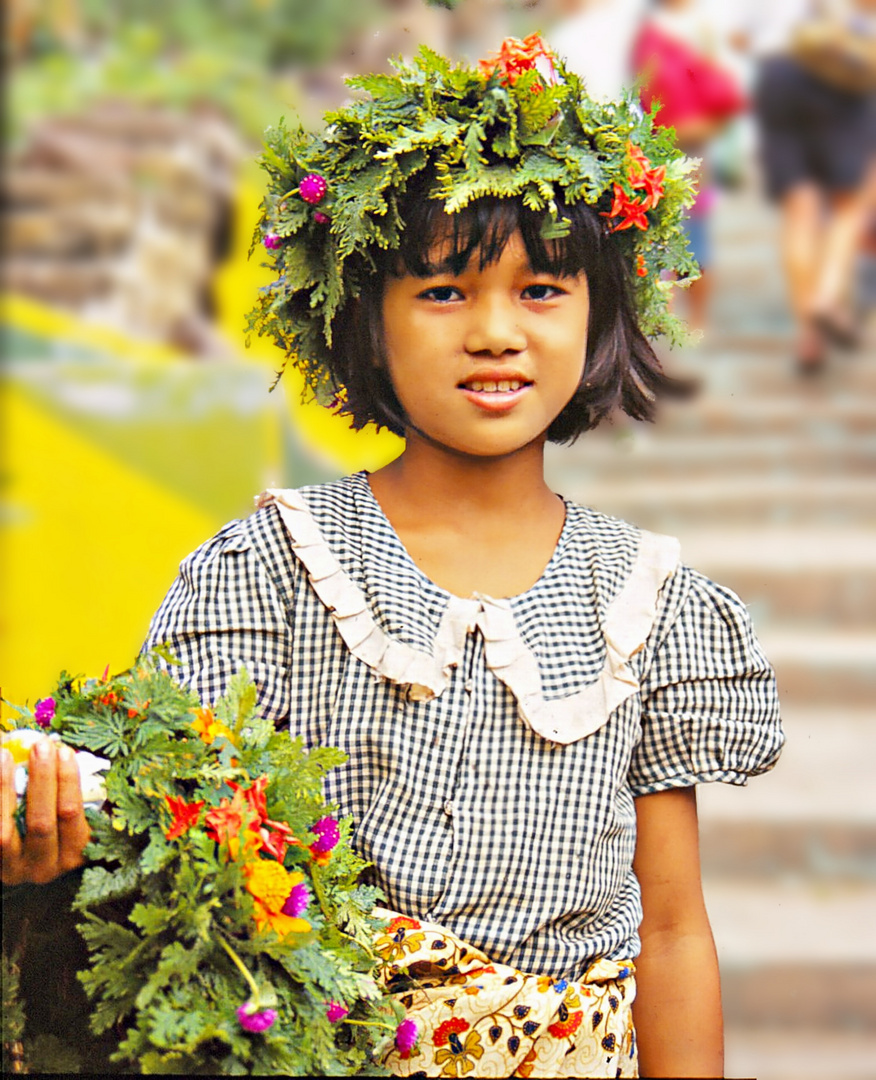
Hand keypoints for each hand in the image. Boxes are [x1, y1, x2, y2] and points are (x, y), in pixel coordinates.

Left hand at [1, 737, 89, 884]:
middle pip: (41, 822)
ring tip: (4, 755)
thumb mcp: (71, 819)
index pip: (71, 814)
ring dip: (5, 788)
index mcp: (75, 853)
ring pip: (6, 831)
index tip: (64, 750)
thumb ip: (68, 792)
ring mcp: (13, 869)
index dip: (68, 781)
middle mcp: (44, 868)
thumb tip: (59, 751)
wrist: (26, 857)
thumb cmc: (58, 828)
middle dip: (41, 779)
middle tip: (40, 746)